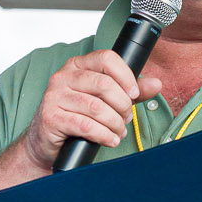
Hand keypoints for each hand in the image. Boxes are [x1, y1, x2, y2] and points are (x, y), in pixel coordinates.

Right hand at [22, 50, 140, 171]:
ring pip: (96, 107)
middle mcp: (63, 77)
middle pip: (104, 84)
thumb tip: (156, 84)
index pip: (107, 59)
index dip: (126, 76)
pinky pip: (85, 125)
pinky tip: (109, 139)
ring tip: (118, 131)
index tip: (134, 94)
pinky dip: (103, 135)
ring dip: (114, 123)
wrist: (45, 142)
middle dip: (122, 105)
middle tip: (126, 118)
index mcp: (77, 65)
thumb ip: (128, 92)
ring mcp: (54, 96)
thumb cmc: (74, 118)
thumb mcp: (102, 101)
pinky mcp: (51, 117)